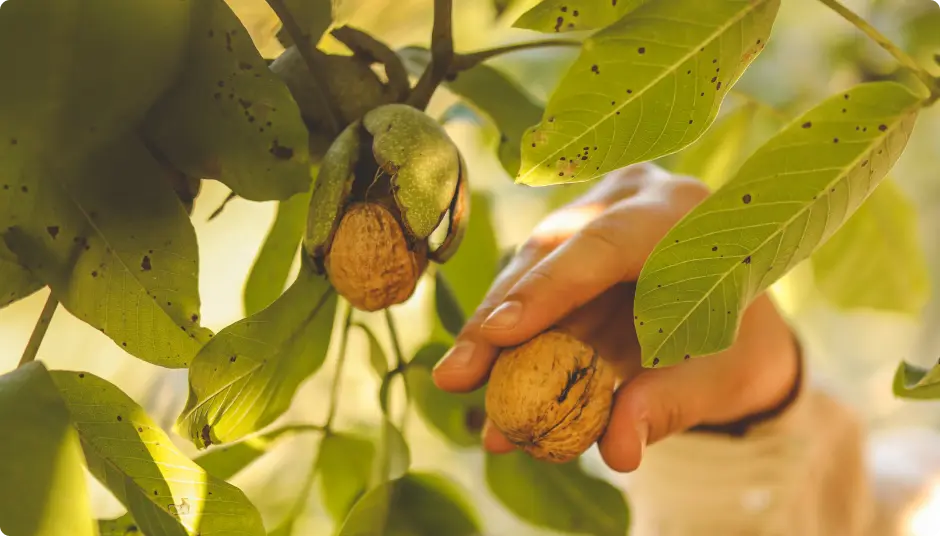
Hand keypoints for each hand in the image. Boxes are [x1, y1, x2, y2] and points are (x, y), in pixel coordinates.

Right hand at [432, 164, 798, 471]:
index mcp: (685, 217)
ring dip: (493, 331)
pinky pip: (531, 282)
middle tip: (454, 376)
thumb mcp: (720, 377)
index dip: (547, 289)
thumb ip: (671, 405)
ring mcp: (596, 209)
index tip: (496, 334)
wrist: (742, 318)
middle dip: (497, 319)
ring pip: (529, 266)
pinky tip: (484, 372)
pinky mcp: (571, 237)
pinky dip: (508, 333)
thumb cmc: (737, 346)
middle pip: (550, 252)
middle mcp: (634, 197)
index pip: (607, 244)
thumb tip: (617, 452)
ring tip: (460, 383)